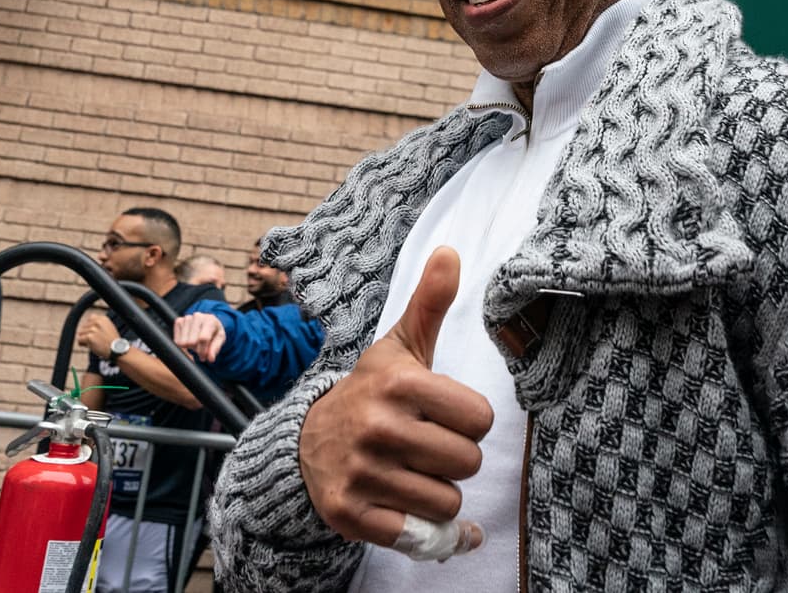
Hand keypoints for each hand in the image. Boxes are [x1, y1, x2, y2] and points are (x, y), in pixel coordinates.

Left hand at [76, 313, 120, 358]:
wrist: (116, 350)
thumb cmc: (112, 341)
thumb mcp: (108, 327)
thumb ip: (98, 323)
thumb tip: (85, 323)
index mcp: (102, 318)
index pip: (89, 319)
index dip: (91, 327)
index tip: (96, 333)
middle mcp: (97, 322)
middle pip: (83, 327)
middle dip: (87, 334)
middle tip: (97, 340)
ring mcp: (93, 329)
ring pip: (80, 333)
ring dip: (85, 339)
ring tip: (95, 343)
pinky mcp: (89, 337)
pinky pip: (79, 340)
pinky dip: (83, 344)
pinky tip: (91, 346)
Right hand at [174, 312, 226, 361]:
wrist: (208, 321)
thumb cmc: (214, 331)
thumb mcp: (220, 338)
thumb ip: (215, 348)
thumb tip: (210, 358)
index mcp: (210, 320)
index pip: (203, 338)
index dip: (203, 351)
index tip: (204, 357)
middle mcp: (197, 316)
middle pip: (191, 341)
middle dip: (196, 350)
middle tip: (201, 351)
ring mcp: (186, 318)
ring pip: (182, 342)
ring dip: (189, 347)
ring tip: (196, 345)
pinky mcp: (178, 321)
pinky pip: (176, 340)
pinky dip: (182, 345)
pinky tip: (189, 341)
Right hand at [299, 246, 492, 556]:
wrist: (306, 440)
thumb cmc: (371, 391)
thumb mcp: (399, 347)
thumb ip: (430, 303)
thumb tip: (450, 251)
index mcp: (399, 384)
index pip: (480, 418)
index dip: (469, 421)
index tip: (445, 415)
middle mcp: (377, 427)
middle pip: (468, 463)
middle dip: (455, 459)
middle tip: (428, 447)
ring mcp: (361, 473)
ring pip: (446, 503)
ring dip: (438, 493)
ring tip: (412, 472)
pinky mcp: (348, 515)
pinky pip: (416, 536)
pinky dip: (421, 530)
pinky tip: (406, 507)